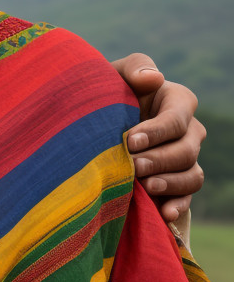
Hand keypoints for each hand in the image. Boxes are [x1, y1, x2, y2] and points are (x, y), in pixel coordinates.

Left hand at [111, 52, 204, 220]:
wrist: (89, 123)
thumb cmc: (103, 92)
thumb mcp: (112, 74)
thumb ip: (134, 67)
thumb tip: (154, 77)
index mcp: (177, 101)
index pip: (177, 119)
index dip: (156, 131)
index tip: (129, 140)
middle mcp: (188, 131)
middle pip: (186, 150)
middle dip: (159, 159)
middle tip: (131, 166)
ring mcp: (183, 159)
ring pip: (192, 175)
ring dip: (169, 183)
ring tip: (145, 187)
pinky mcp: (174, 182)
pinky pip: (187, 197)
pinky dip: (177, 206)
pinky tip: (162, 213)